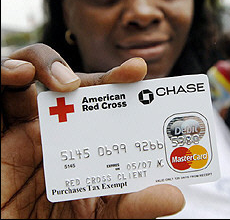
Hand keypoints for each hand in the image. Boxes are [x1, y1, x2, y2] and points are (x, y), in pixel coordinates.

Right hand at [1, 44, 183, 218]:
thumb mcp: (99, 215)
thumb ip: (132, 205)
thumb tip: (174, 197)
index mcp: (82, 137)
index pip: (102, 101)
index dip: (119, 82)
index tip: (138, 70)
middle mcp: (53, 123)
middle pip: (70, 81)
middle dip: (91, 70)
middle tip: (115, 73)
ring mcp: (20, 121)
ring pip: (30, 70)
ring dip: (45, 62)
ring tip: (64, 83)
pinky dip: (4, 71)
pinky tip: (17, 76)